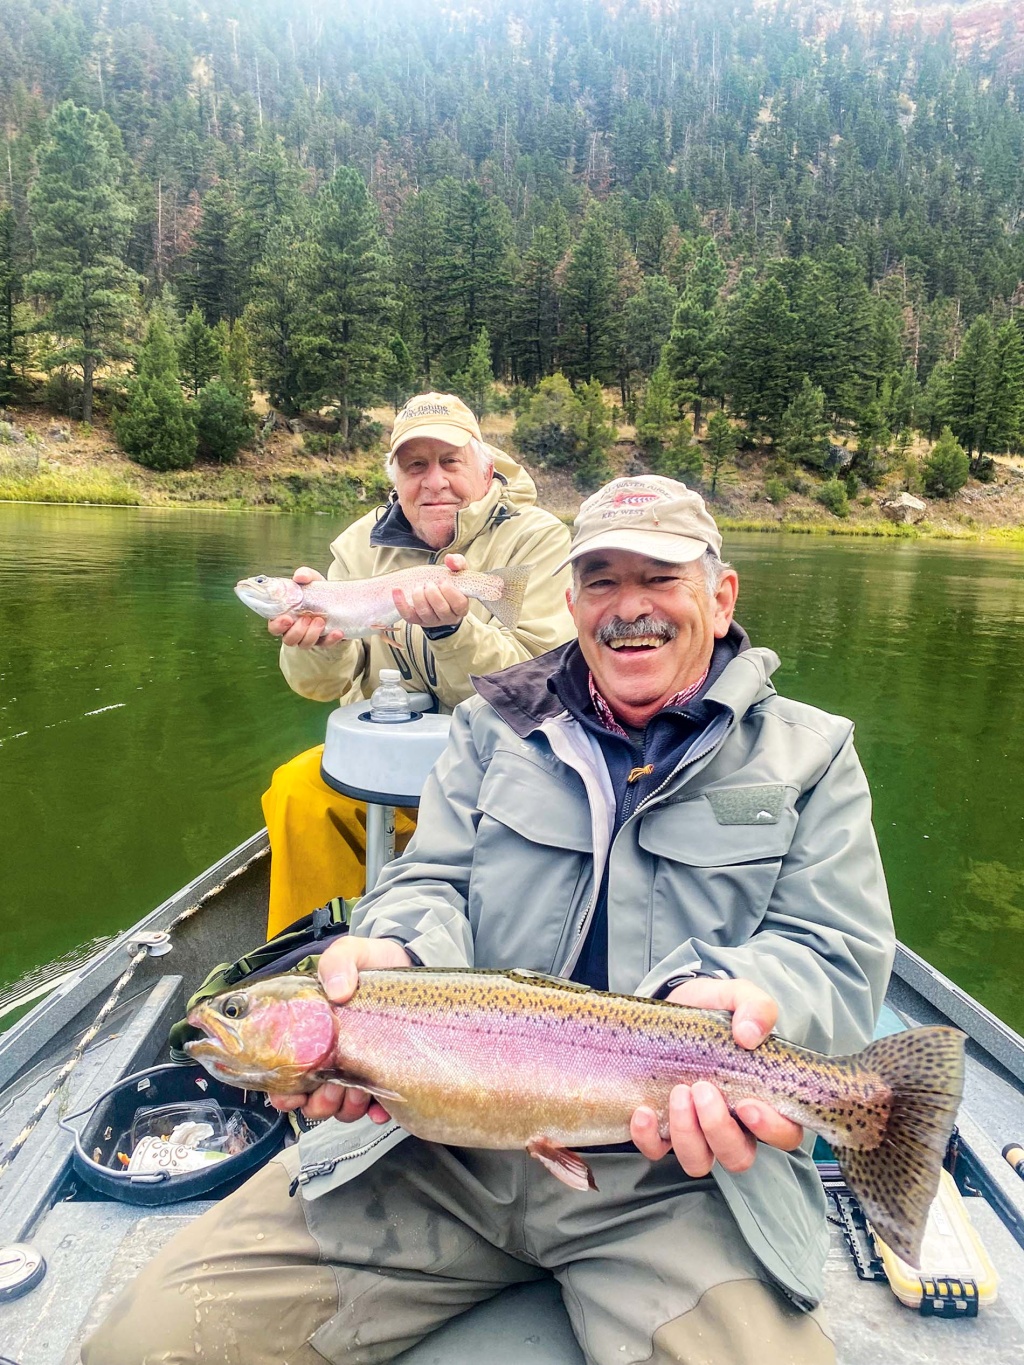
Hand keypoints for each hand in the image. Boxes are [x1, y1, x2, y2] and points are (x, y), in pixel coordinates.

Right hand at [267, 567, 346, 647]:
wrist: (338, 600)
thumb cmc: (317, 591)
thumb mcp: (311, 580)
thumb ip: (304, 575)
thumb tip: (299, 577)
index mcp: (286, 616)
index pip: (274, 627)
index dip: (278, 625)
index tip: (287, 618)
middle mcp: (294, 630)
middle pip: (288, 640)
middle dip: (297, 632)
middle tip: (306, 619)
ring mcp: (309, 638)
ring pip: (304, 644)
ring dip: (311, 635)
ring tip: (320, 620)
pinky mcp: (324, 641)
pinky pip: (326, 645)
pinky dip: (331, 640)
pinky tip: (337, 632)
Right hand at [268, 937, 411, 1122]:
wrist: (412, 965)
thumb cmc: (375, 963)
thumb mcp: (351, 953)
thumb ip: (338, 963)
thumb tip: (336, 990)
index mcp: (313, 1035)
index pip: (286, 1076)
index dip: (283, 1093)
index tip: (292, 1093)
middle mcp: (332, 1058)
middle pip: (313, 1100)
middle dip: (318, 1103)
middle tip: (330, 1088)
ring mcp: (359, 1071)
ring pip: (342, 1109)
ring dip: (346, 1106)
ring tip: (358, 1089)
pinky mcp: (386, 1077)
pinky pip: (377, 1109)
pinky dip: (376, 1112)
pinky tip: (380, 1103)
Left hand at [392, 553, 470, 629]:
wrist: (438, 594)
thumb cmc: (450, 583)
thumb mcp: (457, 572)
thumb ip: (457, 563)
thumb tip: (450, 559)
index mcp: (460, 606)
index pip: (459, 604)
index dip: (451, 593)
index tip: (443, 581)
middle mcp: (447, 616)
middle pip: (441, 610)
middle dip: (434, 595)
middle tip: (429, 584)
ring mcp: (431, 620)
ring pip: (425, 613)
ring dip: (419, 598)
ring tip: (418, 587)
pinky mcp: (417, 620)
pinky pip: (408, 615)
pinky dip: (401, 603)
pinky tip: (397, 591)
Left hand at [629, 977, 803, 1175]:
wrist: (670, 1006)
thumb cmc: (712, 1009)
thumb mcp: (736, 997)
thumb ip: (755, 1007)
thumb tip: (750, 1034)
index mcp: (762, 1097)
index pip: (784, 1134)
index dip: (771, 1129)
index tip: (748, 1105)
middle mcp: (733, 1124)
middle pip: (738, 1156)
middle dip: (719, 1129)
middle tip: (703, 1088)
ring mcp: (696, 1131)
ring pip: (699, 1161)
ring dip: (687, 1134)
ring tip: (678, 1092)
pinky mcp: (662, 1129)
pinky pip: (656, 1151)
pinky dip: (649, 1138)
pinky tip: (644, 1110)